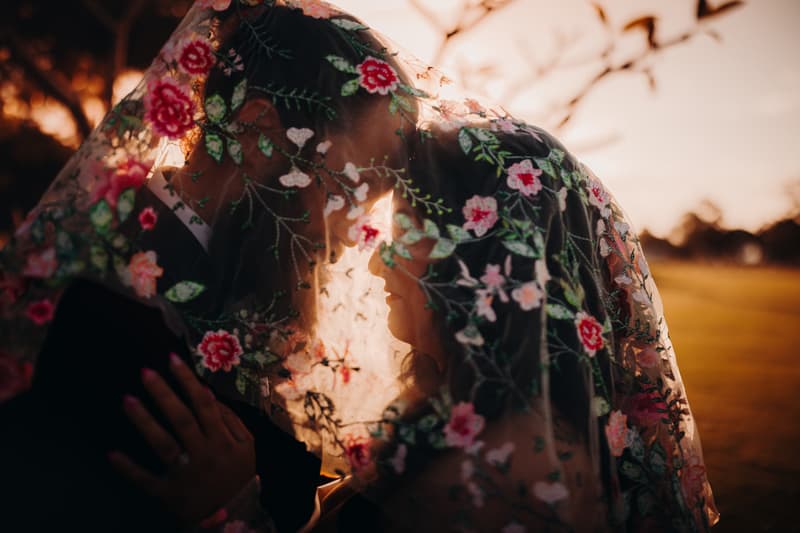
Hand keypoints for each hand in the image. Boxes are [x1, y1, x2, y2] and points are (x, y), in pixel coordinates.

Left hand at [109, 353, 256, 526]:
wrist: (233, 516)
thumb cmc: (237, 475)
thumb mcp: (246, 446)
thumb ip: (231, 420)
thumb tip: (208, 394)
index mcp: (222, 439)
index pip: (204, 404)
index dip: (188, 381)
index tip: (173, 359)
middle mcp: (203, 453)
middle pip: (182, 419)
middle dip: (164, 394)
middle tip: (146, 372)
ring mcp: (185, 474)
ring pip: (163, 445)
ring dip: (144, 422)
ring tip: (127, 399)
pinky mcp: (168, 493)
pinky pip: (146, 480)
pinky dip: (129, 468)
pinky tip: (112, 453)